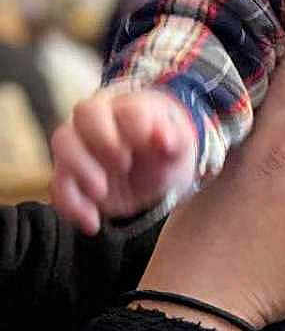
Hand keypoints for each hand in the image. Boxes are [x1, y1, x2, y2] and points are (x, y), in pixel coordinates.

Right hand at [51, 89, 197, 234]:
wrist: (158, 175)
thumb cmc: (167, 152)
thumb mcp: (180, 148)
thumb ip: (175, 140)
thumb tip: (164, 138)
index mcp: (129, 109)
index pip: (123, 107)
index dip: (134, 125)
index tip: (149, 144)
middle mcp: (100, 122)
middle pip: (84, 113)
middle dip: (102, 139)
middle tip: (124, 164)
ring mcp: (81, 147)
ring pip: (63, 142)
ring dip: (79, 167)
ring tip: (101, 191)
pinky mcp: (72, 176)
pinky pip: (58, 185)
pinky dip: (70, 205)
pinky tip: (92, 223)